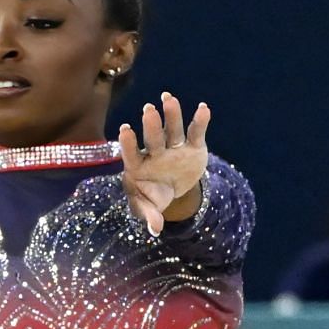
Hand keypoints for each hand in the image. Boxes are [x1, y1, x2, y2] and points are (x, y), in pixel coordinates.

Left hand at [118, 92, 210, 235]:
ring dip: (172, 115)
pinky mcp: (193, 146)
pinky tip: (203, 108)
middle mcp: (155, 153)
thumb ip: (149, 216)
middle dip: (151, 126)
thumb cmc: (152, 197)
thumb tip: (154, 229)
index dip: (129, 143)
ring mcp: (174, 148)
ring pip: (172, 129)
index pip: (131, 153)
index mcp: (139, 166)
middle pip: (153, 138)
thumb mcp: (149, 208)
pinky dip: (200, 121)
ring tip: (169, 99)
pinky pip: (196, 132)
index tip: (125, 130)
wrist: (172, 189)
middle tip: (148, 110)